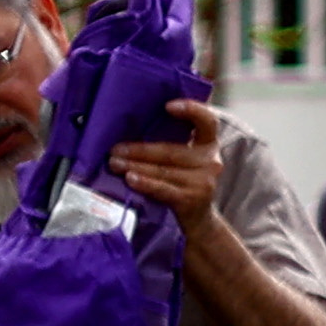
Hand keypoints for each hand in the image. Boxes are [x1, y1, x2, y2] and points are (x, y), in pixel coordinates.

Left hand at [112, 101, 229, 228]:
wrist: (198, 220)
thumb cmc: (183, 182)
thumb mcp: (185, 160)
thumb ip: (172, 143)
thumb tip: (131, 126)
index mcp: (209, 146)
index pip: (207, 122)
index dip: (191, 110)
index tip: (168, 106)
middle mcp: (211, 162)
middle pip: (172, 151)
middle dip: (139, 150)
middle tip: (115, 150)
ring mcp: (203, 182)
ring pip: (163, 170)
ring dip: (134, 166)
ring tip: (114, 164)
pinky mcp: (192, 199)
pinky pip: (163, 188)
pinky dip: (145, 183)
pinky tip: (130, 179)